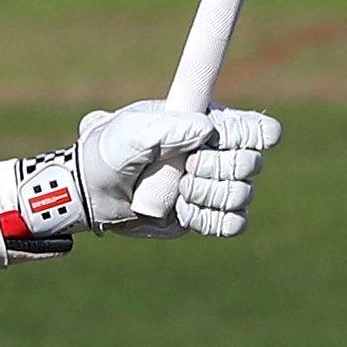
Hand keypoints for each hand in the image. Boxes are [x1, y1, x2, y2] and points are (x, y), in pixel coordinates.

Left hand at [76, 101, 280, 237]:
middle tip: (187, 168)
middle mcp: (215, 153)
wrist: (91, 194)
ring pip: (242, 194)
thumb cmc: (109, 152)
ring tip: (180, 191)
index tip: (227, 141)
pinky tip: (185, 212)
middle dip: (218, 168)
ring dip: (210, 194)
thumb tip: (208, 130)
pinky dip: (211, 219)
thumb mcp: (130, 132)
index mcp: (205, 122)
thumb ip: (169, 128)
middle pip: (250, 163)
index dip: (254, 135)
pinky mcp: (204, 215)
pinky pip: (232, 223)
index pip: (254, 127)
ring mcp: (211, 186)